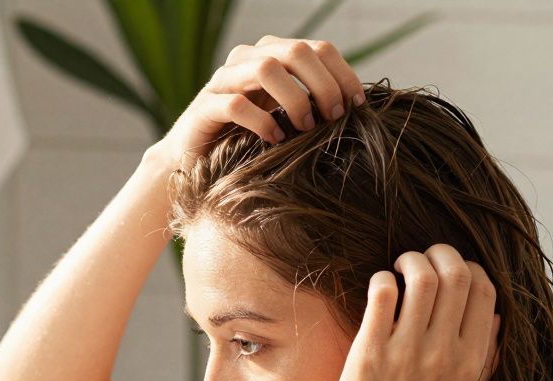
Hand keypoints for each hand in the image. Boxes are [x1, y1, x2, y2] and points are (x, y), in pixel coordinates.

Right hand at [151, 35, 364, 169]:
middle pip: (296, 52)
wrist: (195, 161)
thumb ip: (312, 102)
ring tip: (305, 128)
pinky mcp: (204, 107)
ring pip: (266, 69)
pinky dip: (262, 122)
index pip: (317, 48)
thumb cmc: (248, 140)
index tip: (358, 105)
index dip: (343, 73)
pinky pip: (236, 104)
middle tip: (334, 117)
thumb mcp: (285, 116)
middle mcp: (246, 59)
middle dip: (323, 84)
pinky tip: (275, 140)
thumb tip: (357, 107)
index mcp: (271, 55)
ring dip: (295, 99)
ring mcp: (223, 81)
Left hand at [323, 244, 500, 380]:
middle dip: (440, 253)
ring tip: (400, 268)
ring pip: (422, 277)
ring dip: (411, 260)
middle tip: (422, 258)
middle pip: (457, 275)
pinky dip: (383, 279)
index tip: (451, 271)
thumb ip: (486, 364)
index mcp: (472, 364)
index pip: (485, 292)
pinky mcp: (370, 352)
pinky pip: (383, 293)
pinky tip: (380, 288)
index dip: (470, 269)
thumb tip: (498, 320)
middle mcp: (444, 354)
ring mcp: (407, 352)